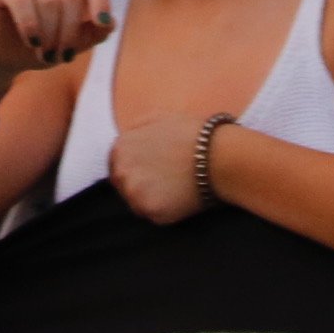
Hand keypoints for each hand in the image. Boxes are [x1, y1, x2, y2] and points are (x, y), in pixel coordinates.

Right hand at [0, 0, 113, 93]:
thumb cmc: (38, 46)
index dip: (101, 1)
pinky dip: (30, 24)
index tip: (101, 25)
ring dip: (50, 33)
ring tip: (46, 54)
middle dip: (70, 30)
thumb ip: (93, 33)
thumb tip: (110, 23)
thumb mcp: (71, 44)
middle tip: (63, 57)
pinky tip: (31, 41)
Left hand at [104, 112, 223, 224]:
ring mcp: (134, 192)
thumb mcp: (158, 117)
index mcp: (120, 147)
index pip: (116, 165)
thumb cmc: (192, 134)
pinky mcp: (150, 210)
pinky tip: (180, 198)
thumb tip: (128, 137)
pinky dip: (165, 211)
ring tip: (175, 188)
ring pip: (137, 202)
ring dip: (151, 199)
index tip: (152, 171)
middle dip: (140, 184)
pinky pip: (153, 215)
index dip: (135, 168)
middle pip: (123, 185)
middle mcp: (121, 170)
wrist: (217, 155)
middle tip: (166, 181)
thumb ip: (136, 128)